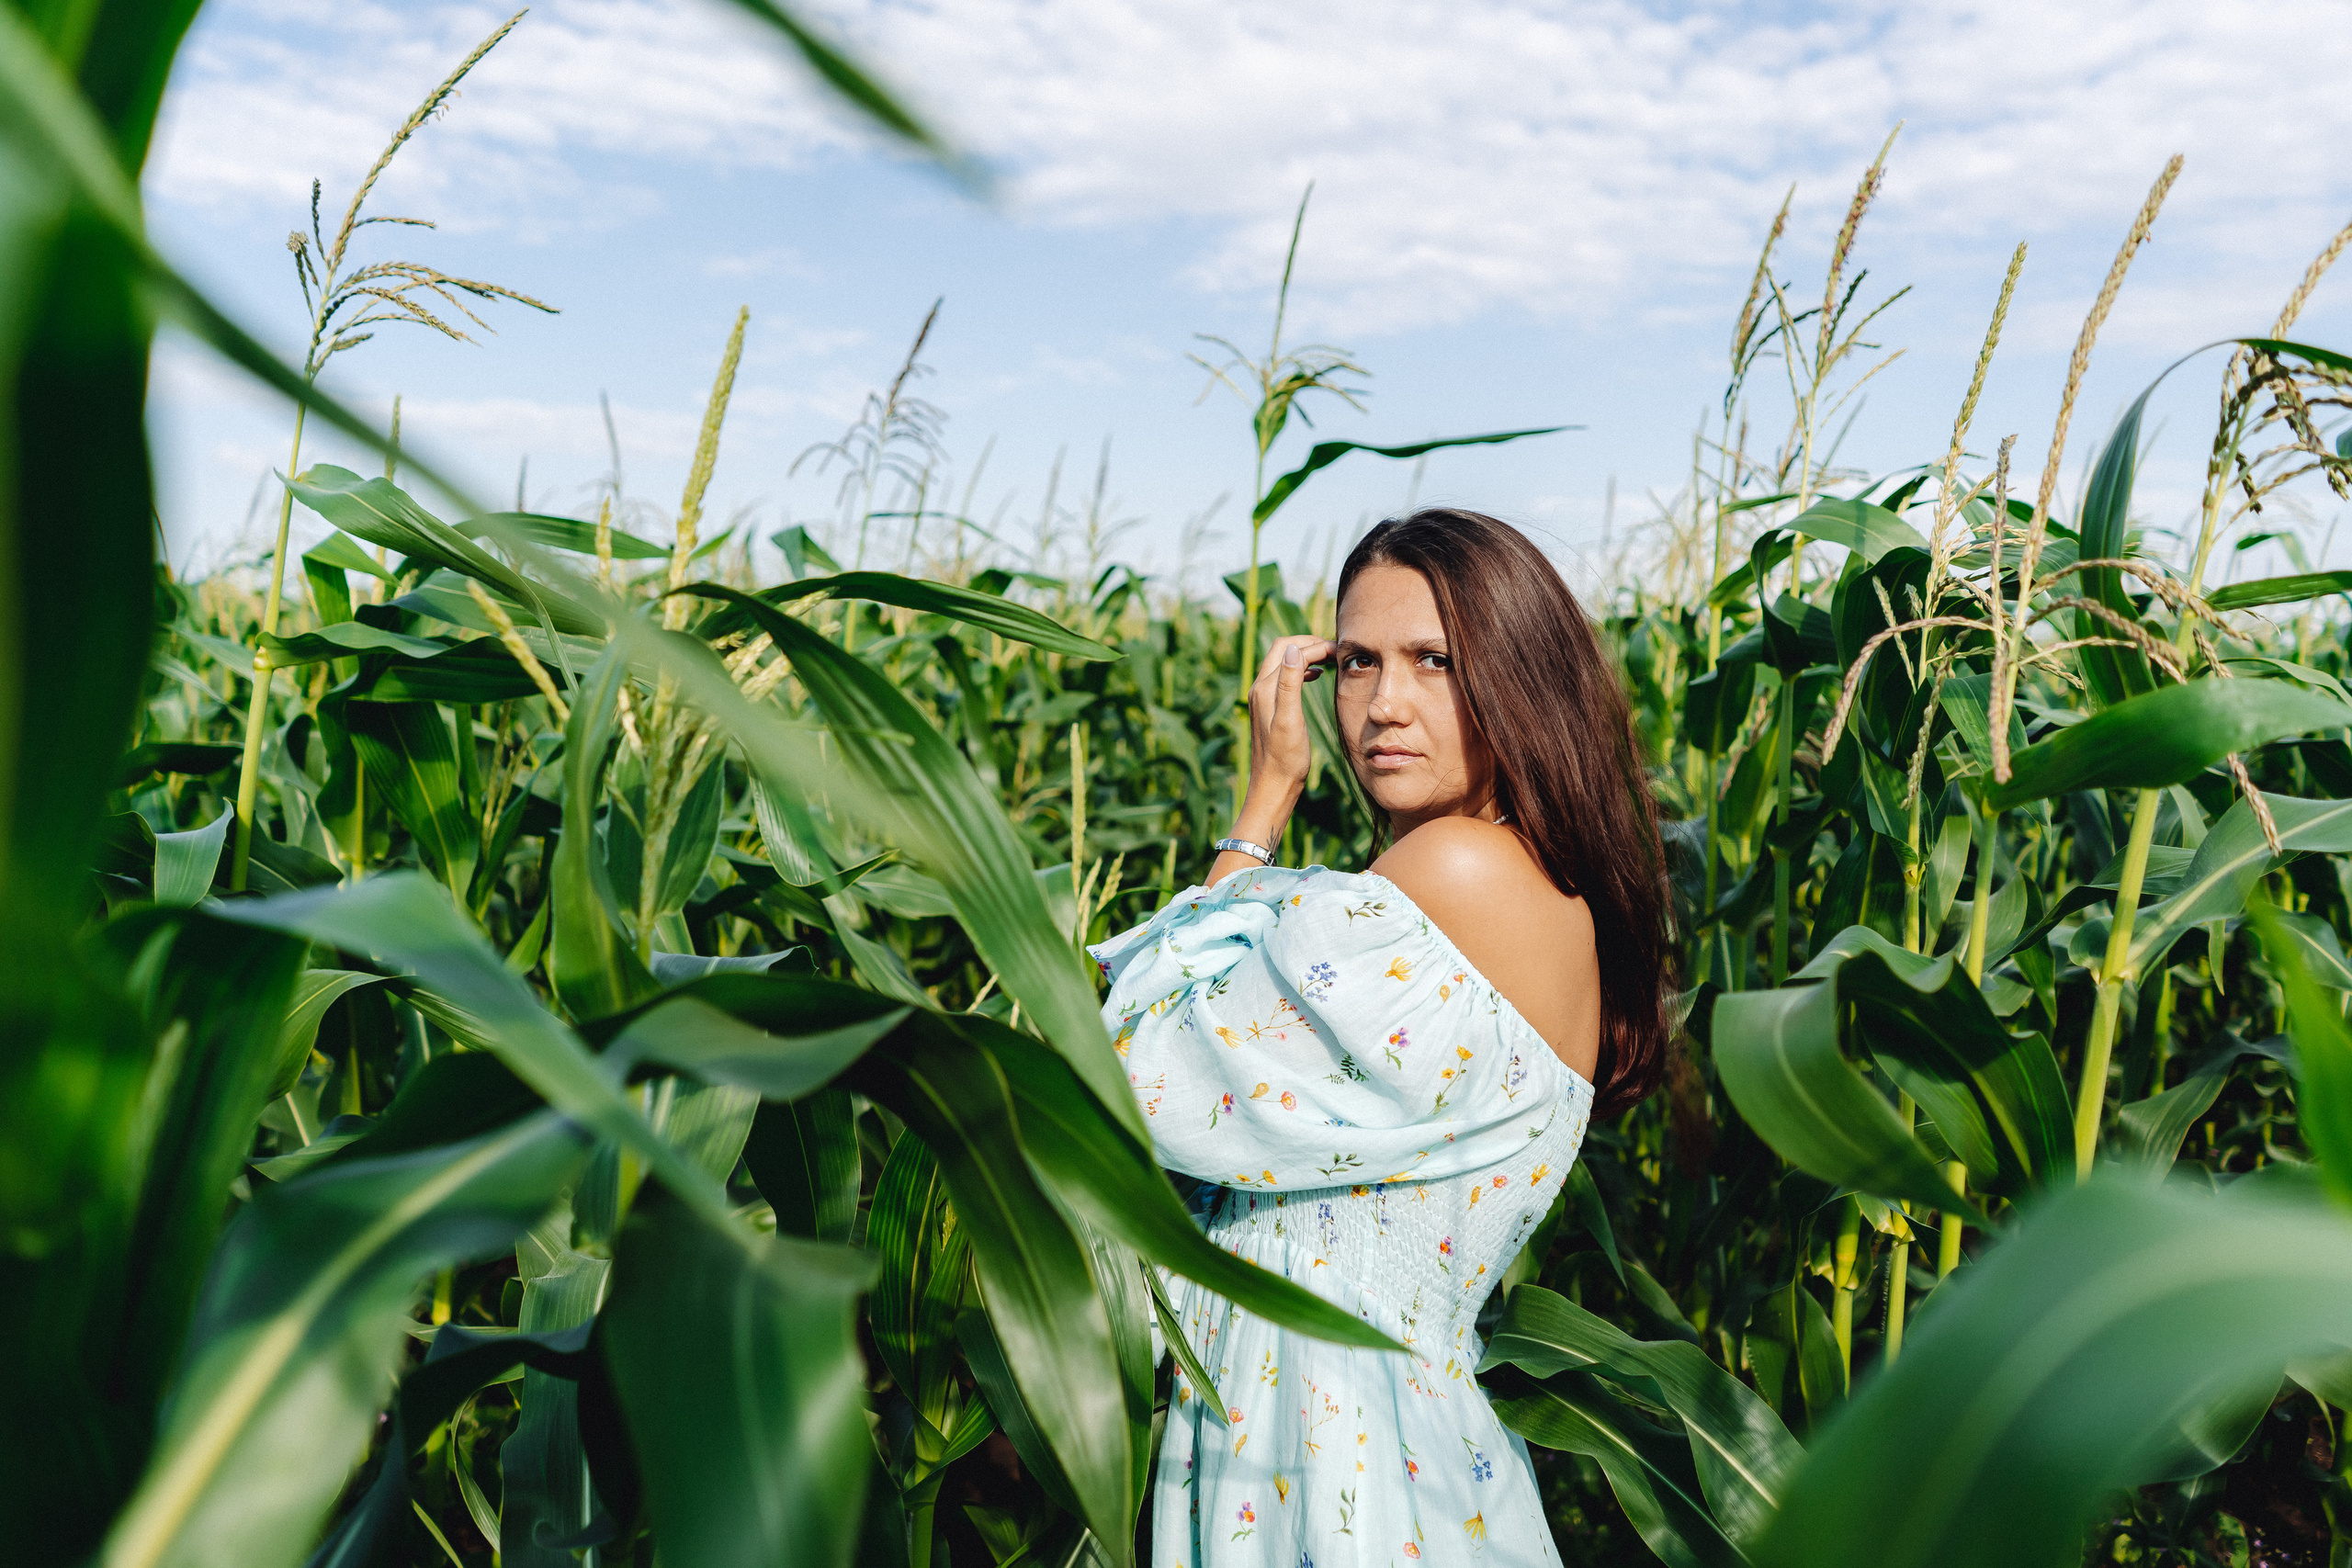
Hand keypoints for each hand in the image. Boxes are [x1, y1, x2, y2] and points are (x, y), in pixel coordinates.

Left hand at [1243, 634, 1336, 809]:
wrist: (1273, 787)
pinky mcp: (1270, 707)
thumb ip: (1290, 683)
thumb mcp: (1290, 721)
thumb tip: (1294, 649)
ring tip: (1332, 660)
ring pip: (1285, 661)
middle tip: (1337, 651)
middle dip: (1310, 643)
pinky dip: (1303, 669)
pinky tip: (1317, 676)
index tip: (1341, 653)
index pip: (1289, 649)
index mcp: (1265, 688)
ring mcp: (1263, 697)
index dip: (1315, 645)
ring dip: (1307, 655)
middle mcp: (1260, 688)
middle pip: (1284, 649)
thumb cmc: (1285, 759)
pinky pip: (1285, 677)